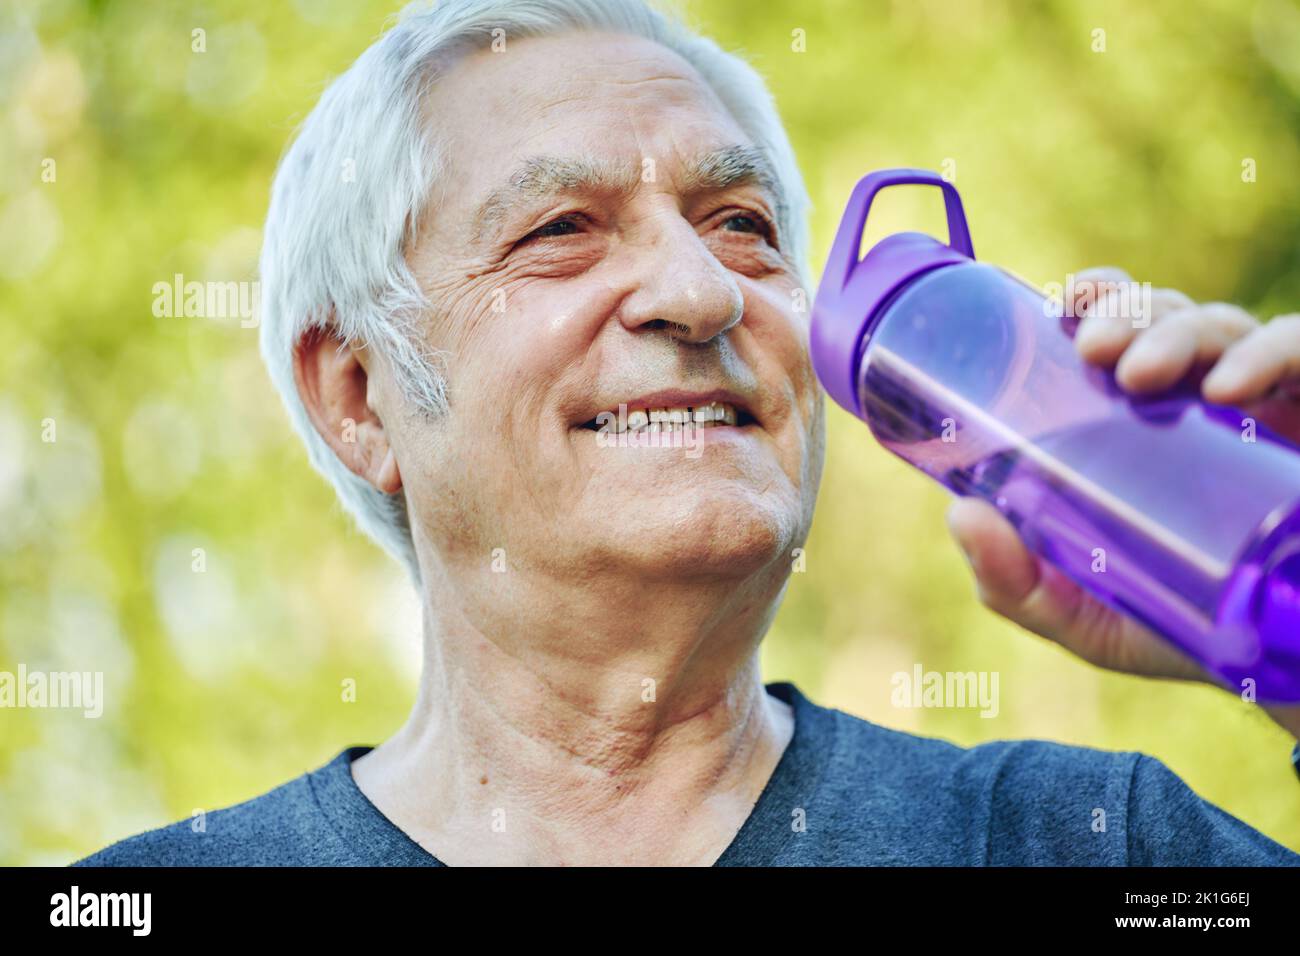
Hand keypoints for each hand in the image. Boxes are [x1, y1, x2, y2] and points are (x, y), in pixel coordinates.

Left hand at [946, 267, 1299, 692]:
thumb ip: (1017, 581)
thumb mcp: (1085, 615)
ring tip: (1142, 374)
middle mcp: (1203, 399)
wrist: (1284, 671)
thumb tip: (962, 515)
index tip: (1064, 302)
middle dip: (1127, 313)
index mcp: (1144, 422)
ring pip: (1223, 326)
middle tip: (1094, 349)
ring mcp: (1266, 406)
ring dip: (1177, 332)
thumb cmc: (1177, 630)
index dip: (1099, 299)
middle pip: (1165, 316)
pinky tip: (1232, 388)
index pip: (1123, 333)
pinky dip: (1271, 353)